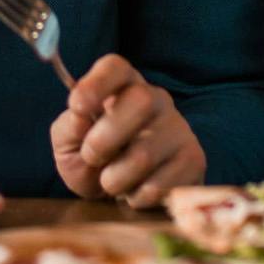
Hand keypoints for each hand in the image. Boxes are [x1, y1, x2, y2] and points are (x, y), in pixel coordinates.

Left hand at [49, 54, 205, 209]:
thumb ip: (69, 128)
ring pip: (144, 154)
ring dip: (115, 178)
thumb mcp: (70, 145)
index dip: (97, 82)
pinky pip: (160, 185)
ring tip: (112, 180)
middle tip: (92, 157)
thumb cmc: (95, 160)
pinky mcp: (194, 160)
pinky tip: (136, 190)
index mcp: (123, 86)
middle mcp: (156, 99)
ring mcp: (179, 128)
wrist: (124, 195)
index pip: (116, 67)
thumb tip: (80, 116)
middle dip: (105, 138)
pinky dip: (137, 197)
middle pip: (141, 100)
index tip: (77, 106)